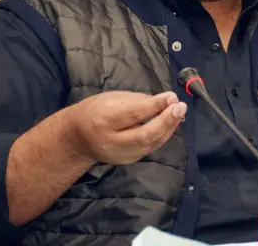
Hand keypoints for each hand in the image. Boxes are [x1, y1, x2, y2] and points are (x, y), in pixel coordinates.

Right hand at [66, 91, 186, 164]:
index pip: (133, 114)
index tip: (172, 96)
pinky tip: (170, 124)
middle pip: (144, 135)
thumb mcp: (111, 98)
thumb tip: (165, 101)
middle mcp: (111, 141)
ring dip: (168, 128)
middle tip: (180, 107)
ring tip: (179, 113)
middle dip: (166, 121)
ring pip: (150, 144)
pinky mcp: (127, 161)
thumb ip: (138, 100)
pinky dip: (162, 136)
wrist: (76, 138)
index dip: (155, 106)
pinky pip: (149, 148)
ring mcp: (119, 155)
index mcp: (103, 120)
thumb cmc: (95, 111)